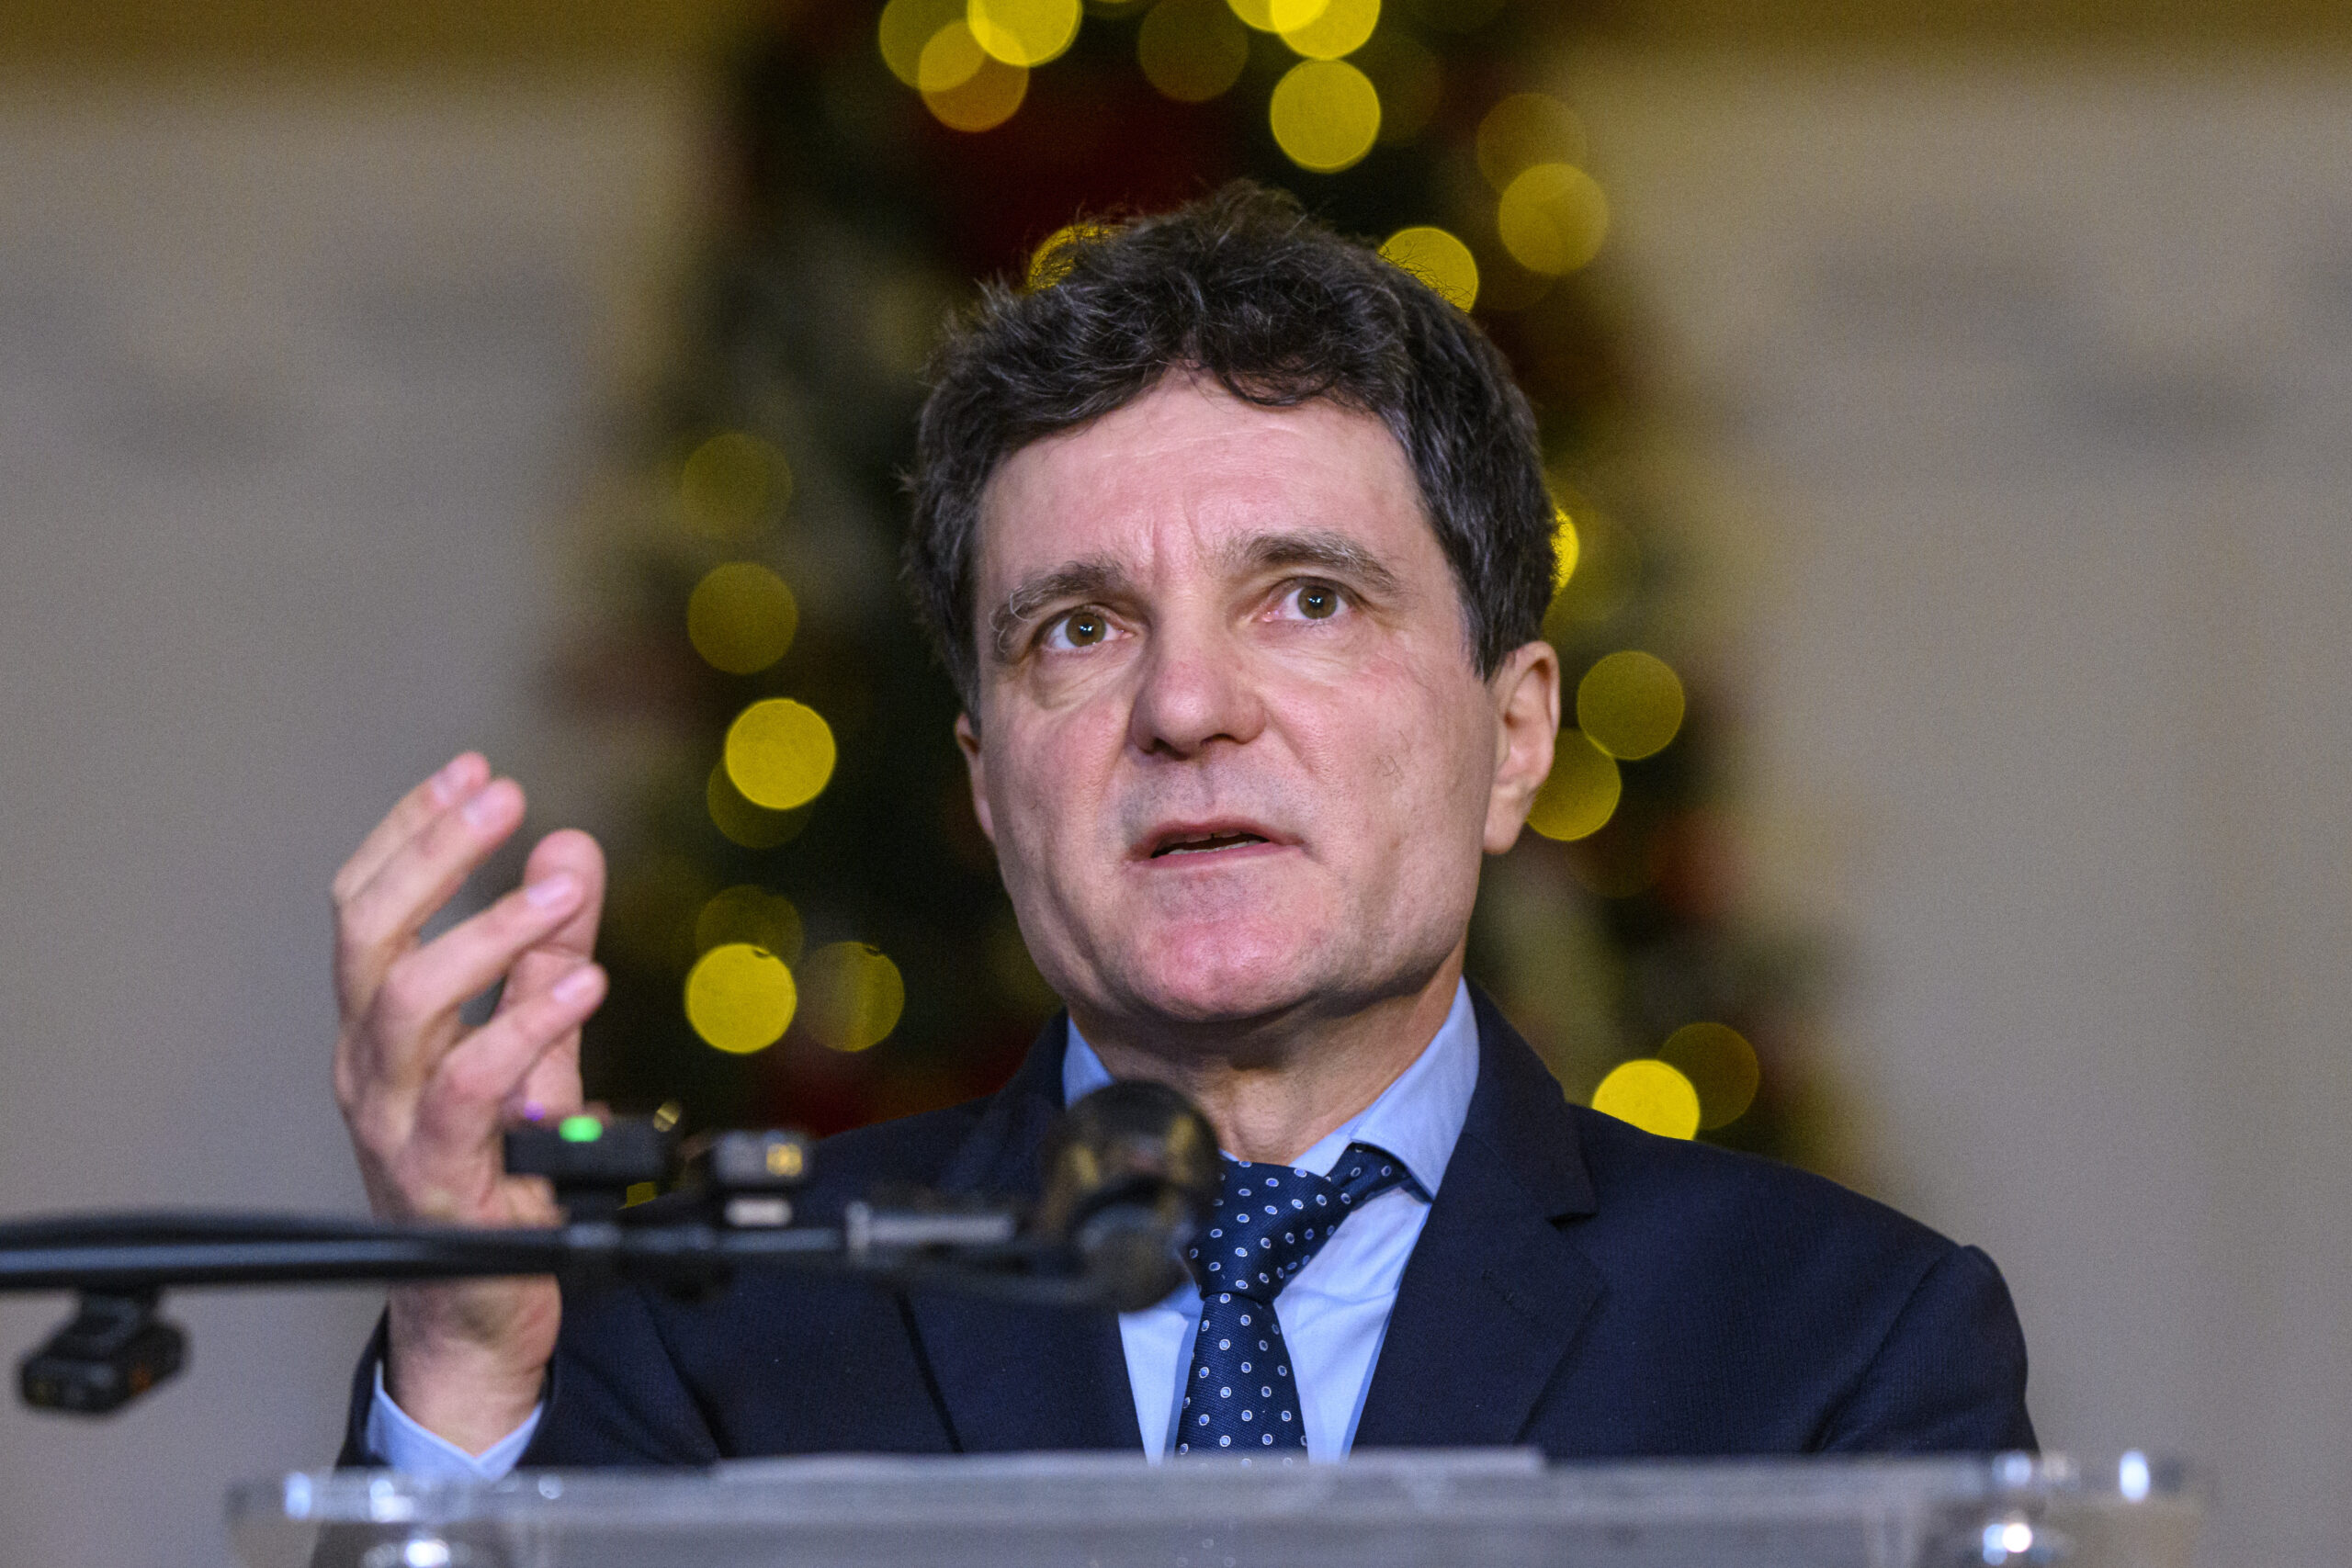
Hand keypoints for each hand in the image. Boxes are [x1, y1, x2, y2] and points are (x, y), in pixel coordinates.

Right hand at [331, 752, 607, 1452]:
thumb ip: (547, 952)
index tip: (471, 770)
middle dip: (433, 853)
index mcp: (379, 1027)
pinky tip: (582, 987)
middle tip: (503, 799)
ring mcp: (393, 1123)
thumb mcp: (532, 1045)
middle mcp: (370, 1067)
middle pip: (368, 935)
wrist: (479, 1312)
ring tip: (563, 891)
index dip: (411, 831)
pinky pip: (468, 1090)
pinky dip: (525, 1028)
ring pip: (408, 1003)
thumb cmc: (499, 1175)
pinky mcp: (438, 1177)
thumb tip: (571, 850)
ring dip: (490, 933)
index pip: (366, 905)